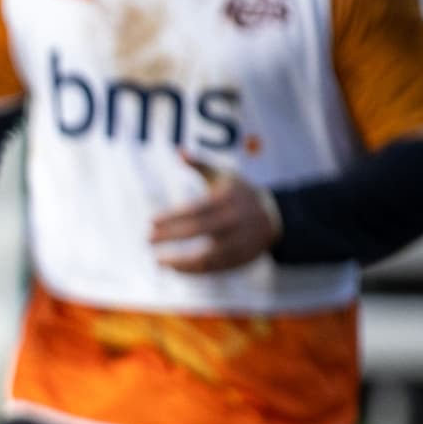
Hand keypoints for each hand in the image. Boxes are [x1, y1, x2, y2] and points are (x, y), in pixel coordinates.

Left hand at [152, 151, 280, 273]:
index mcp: (228, 199)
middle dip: (171, 237)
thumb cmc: (240, 194)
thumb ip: (201, 166)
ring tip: (158, 261)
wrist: (275, 216)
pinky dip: (193, 271)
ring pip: (208, 256)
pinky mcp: (241, 258)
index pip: (196, 210)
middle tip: (147, 240)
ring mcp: (240, 242)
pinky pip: (215, 269)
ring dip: (180, 262)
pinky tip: (175, 269)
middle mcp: (235, 221)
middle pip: (199, 231)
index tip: (150, 222)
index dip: (172, 217)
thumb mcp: (224, 176)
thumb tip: (179, 151)